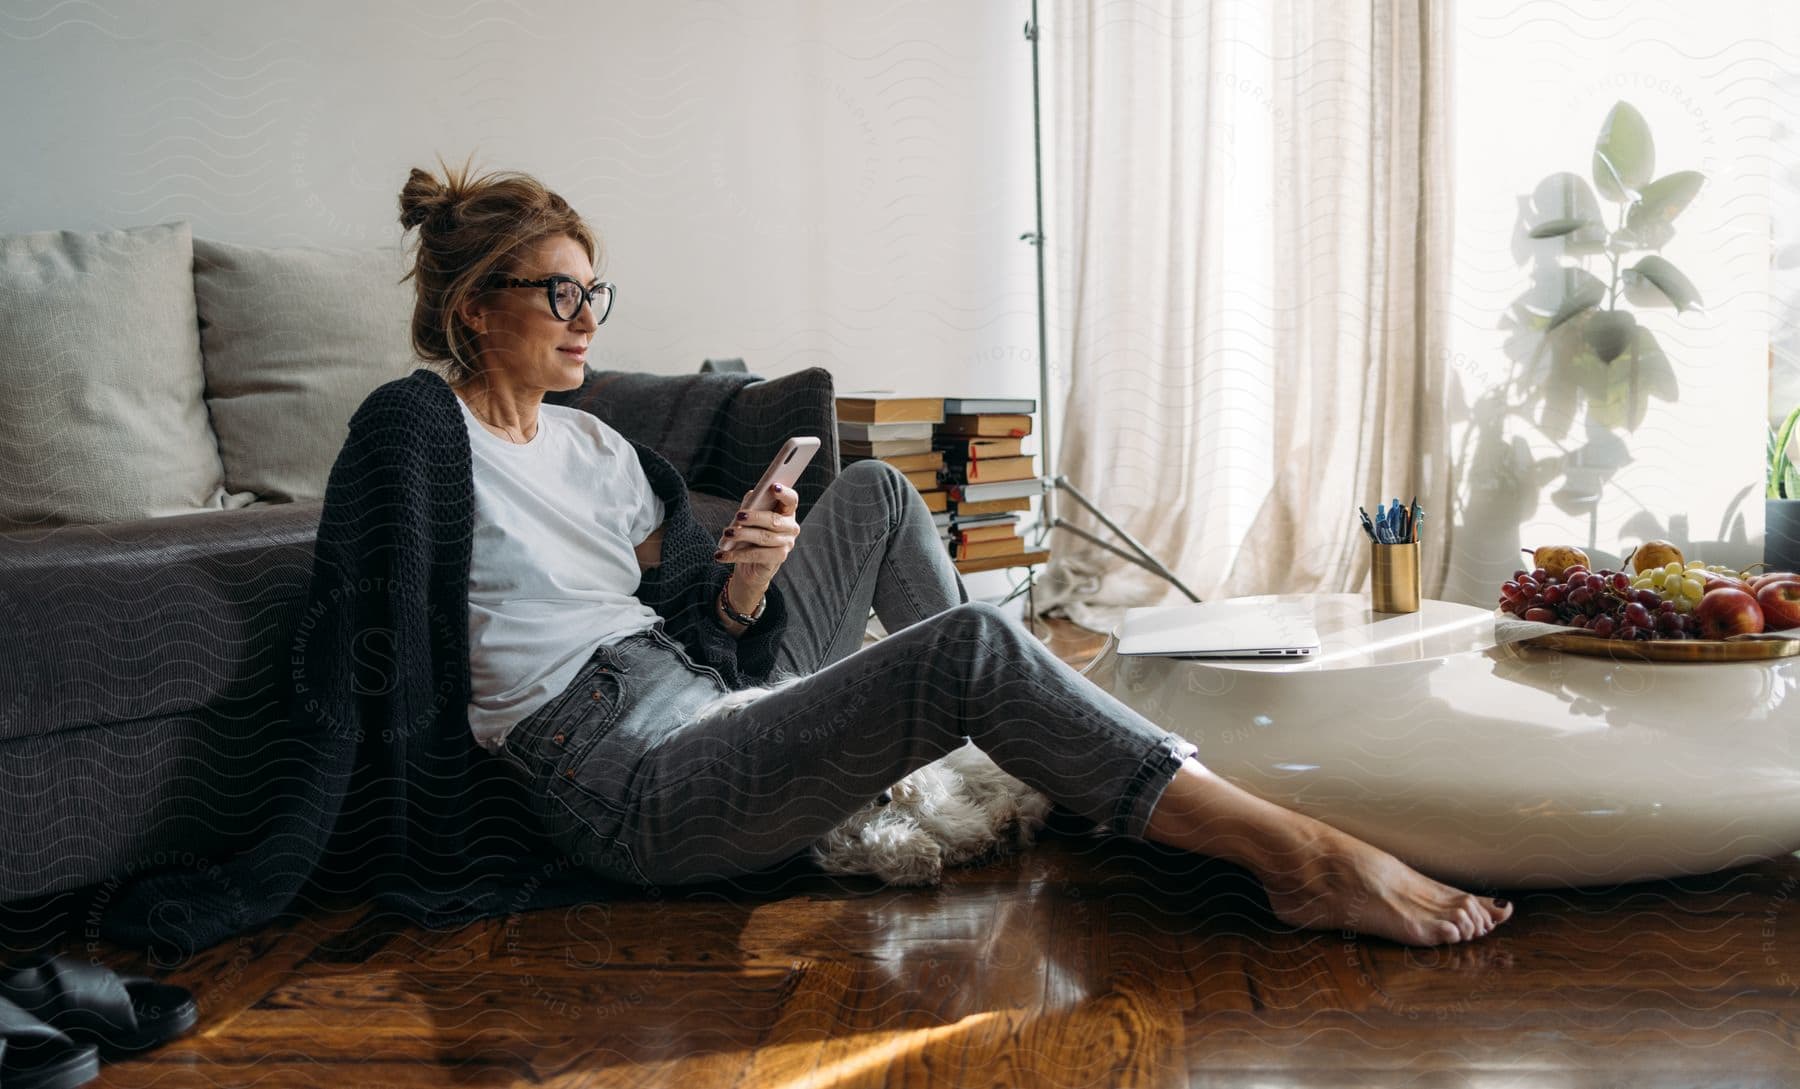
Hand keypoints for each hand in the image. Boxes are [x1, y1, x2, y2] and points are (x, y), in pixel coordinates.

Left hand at [716, 484, 799, 608]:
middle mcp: (791, 528)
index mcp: (787, 512)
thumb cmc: (751, 535)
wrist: (751, 565)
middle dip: (755, 517)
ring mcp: (786, 544)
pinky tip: (721, 555)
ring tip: (727, 533)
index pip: (791, 500)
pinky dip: (736, 555)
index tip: (774, 486)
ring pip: (764, 537)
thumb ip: (753, 504)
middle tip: (738, 515)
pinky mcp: (778, 559)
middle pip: (774, 520)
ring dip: (743, 535)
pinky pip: (756, 555)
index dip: (785, 493)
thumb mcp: (750, 517)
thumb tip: (752, 496)